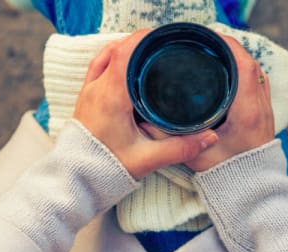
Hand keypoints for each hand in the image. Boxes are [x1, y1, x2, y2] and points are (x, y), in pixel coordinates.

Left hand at [73, 30, 218, 178]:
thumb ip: (180, 148)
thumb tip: (210, 137)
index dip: (143, 40)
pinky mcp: (85, 98)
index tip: (162, 37)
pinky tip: (126, 66)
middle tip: (162, 47)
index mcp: (111, 97)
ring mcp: (88, 92)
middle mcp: (97, 89)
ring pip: (105, 56)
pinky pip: (97, 67)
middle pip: (117, 50)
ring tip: (147, 53)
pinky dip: (112, 59)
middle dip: (140, 44)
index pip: (124, 53)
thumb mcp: (148, 159)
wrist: (77, 179)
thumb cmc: (107, 168)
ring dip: (125, 50)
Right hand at [141, 34, 274, 171]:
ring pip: (256, 73)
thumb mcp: (194, 155)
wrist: (253, 190)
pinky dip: (245, 73)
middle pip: (251, 64)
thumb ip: (170, 139)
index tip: (210, 38)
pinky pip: (258, 84)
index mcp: (246, 112)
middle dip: (230, 49)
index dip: (228, 46)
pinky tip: (228, 75)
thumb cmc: (227, 175)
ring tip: (216, 55)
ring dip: (238, 60)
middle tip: (207, 45)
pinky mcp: (264, 116)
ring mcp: (265, 111)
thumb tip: (146, 122)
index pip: (244, 66)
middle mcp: (259, 107)